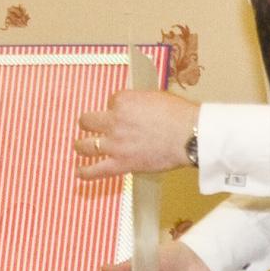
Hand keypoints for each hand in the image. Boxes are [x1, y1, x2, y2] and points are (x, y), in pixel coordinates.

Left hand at [75, 90, 197, 180]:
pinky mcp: (121, 163)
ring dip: (81, 146)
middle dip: (89, 123)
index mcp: (123, 101)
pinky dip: (85, 173)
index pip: (110, 102)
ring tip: (82, 147)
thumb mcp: (155, 97)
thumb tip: (133, 108)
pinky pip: (95, 170)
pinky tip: (79, 172)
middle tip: (93, 127)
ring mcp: (115, 144)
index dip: (117, 108)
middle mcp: (114, 121)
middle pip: (87, 121)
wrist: (189, 136)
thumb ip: (138, 102)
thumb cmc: (179, 116)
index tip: (125, 114)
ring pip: (84, 145)